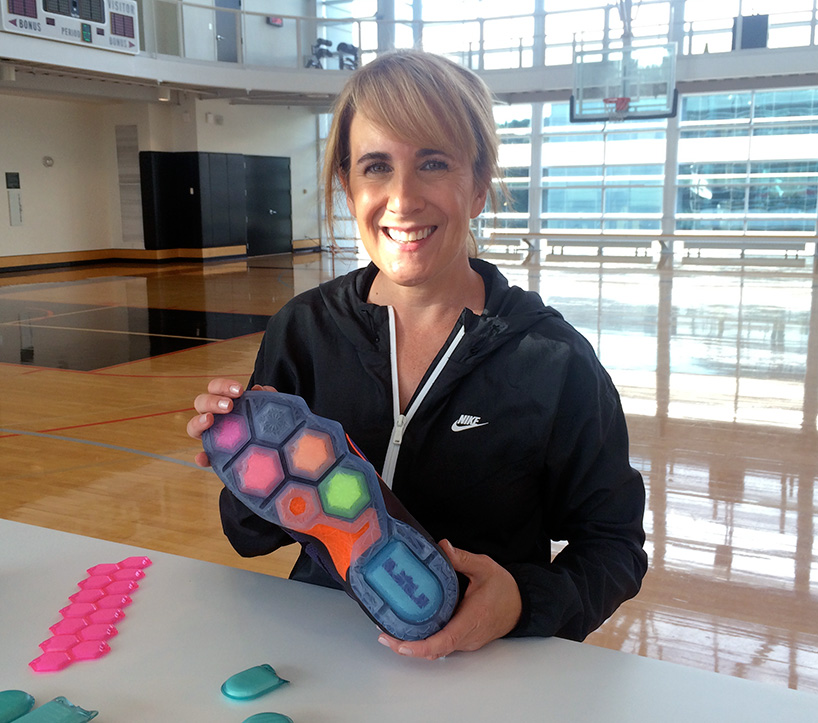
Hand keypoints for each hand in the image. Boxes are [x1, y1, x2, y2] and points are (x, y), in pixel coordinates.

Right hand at [186, 379, 275, 466]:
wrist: (275, 448)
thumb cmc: (267, 422)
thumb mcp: (270, 407)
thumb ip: (267, 395)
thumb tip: (258, 389)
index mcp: (224, 402)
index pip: (216, 388)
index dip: (223, 386)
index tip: (239, 390)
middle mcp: (214, 417)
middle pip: (201, 402)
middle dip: (212, 401)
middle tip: (229, 405)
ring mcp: (211, 436)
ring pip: (193, 426)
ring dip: (198, 421)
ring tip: (210, 419)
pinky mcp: (215, 457)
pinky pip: (203, 458)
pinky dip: (201, 457)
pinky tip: (202, 457)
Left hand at [377, 540, 521, 659]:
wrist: (521, 605)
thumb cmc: (504, 589)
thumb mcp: (485, 567)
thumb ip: (462, 558)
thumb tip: (443, 547)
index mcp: (470, 620)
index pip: (442, 642)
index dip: (418, 647)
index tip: (399, 643)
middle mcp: (466, 637)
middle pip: (433, 650)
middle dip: (406, 645)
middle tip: (383, 633)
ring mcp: (465, 642)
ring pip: (436, 650)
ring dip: (413, 644)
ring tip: (390, 630)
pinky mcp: (463, 640)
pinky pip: (441, 645)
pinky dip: (424, 641)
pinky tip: (410, 628)